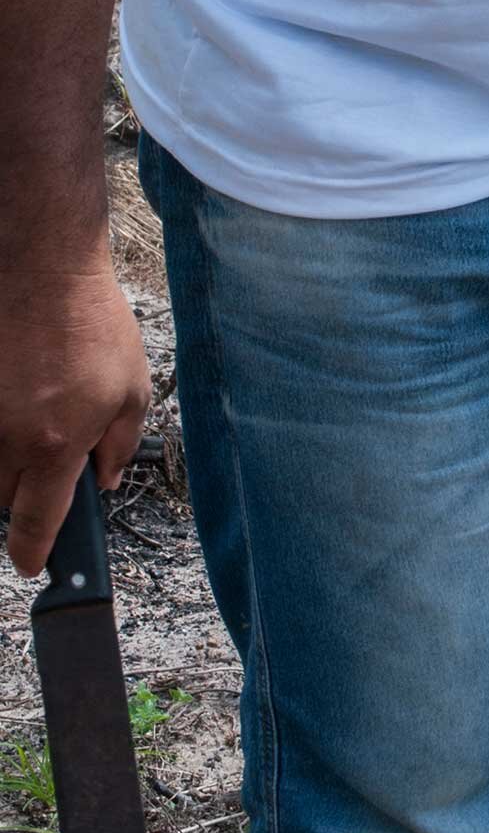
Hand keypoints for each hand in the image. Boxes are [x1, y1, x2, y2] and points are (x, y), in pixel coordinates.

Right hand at [0, 258, 150, 577]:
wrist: (41, 267)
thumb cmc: (90, 320)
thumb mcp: (131, 385)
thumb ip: (120, 443)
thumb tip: (104, 480)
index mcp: (54, 445)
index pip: (37, 523)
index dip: (34, 552)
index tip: (33, 564)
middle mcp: (6, 439)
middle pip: (5, 498)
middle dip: (27, 489)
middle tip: (51, 451)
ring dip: (7, 457)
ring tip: (35, 413)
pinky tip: (14, 394)